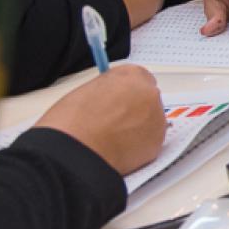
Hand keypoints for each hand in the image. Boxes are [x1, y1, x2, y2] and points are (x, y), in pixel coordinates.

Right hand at [33, 66, 165, 174]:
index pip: (138, 77)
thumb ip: (107, 89)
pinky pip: (149, 142)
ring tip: (112, 140)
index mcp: (131, 76)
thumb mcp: (85, 91)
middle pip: (147, 99)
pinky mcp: (157, 143)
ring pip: (150, 122)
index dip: (125, 91)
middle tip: (113, 123)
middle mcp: (150, 94)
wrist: (75, 153)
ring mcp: (156, 119)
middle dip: (134, 110)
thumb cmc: (72, 123)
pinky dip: (138, 146)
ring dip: (137, 128)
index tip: (118, 100)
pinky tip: (118, 151)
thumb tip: (111, 97)